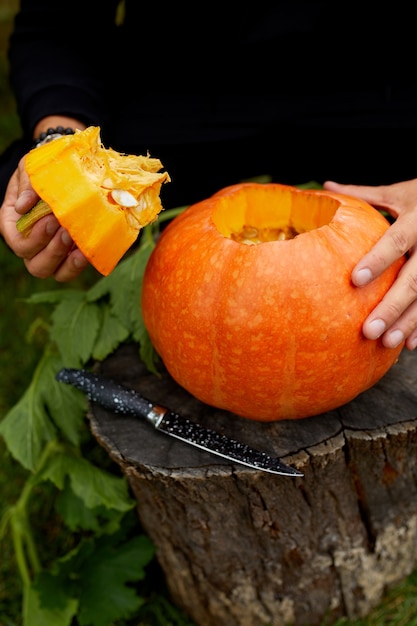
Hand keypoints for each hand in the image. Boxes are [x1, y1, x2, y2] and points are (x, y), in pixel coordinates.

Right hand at [0, 155, 88, 280]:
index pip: (17, 242)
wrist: (69, 173)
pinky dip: (79, 265)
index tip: (50, 220)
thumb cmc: (45, 171)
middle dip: (51, 251)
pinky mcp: (73, 255)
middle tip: (65, 230)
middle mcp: (32, 244)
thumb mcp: (31, 170)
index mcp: (14, 225)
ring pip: (55, 273)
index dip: (33, 238)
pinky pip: (74, 269)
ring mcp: (54, 252)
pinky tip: (87, 251)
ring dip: (66, 261)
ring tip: (77, 239)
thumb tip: (23, 206)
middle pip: (35, 265)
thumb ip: (27, 185)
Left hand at [323, 179, 416, 350]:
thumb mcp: (400, 192)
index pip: (396, 240)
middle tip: (368, 330)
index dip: (378, 260)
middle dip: (392, 305)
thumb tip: (326, 188)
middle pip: (414, 278)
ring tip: (387, 341)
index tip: (355, 279)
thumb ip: (365, 195)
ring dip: (409, 321)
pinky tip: (409, 343)